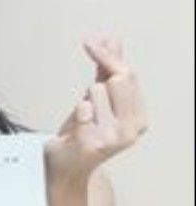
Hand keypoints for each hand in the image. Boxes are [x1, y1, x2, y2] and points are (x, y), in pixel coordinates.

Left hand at [46, 36, 146, 184]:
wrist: (65, 166)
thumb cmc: (82, 132)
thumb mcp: (98, 99)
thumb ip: (106, 70)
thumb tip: (114, 39)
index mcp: (139, 116)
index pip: (127, 74)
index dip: (107, 56)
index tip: (89, 42)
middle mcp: (132, 128)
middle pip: (117, 79)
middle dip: (96, 83)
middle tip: (87, 100)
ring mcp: (114, 137)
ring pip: (96, 91)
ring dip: (84, 100)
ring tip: (82, 121)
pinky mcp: (92, 143)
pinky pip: (83, 109)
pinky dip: (77, 112)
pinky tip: (76, 129)